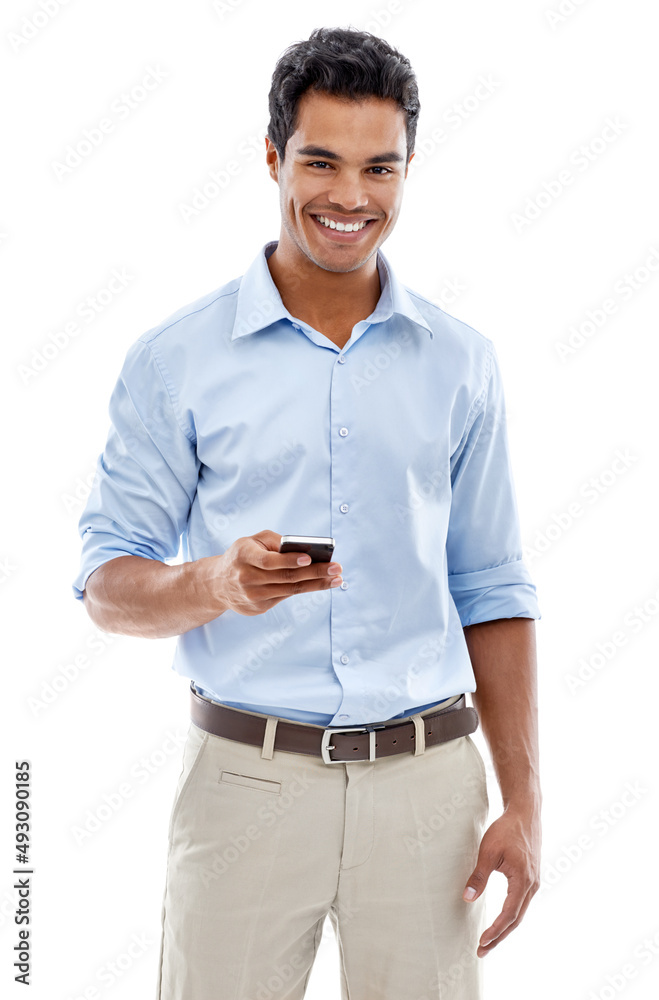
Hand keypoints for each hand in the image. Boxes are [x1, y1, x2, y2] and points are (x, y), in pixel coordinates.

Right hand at [212, 529, 342, 615]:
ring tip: (336, 578)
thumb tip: (304, 549)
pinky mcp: (259, 608)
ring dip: (317, 584)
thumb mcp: (253, 541)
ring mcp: (252, 596)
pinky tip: (322, 584)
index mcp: (244, 556)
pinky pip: (285, 597)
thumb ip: (276, 542)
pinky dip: (305, 589)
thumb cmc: (242, 555)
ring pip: (290, 590)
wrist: (217, 583)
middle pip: (286, 577)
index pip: (269, 560)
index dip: (289, 560)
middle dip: (315, 572)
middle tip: (336, 568)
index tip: (309, 558)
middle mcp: (246, 578)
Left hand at [462, 802, 540, 956]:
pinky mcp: (531, 878)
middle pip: (516, 920)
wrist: (525, 813)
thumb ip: (479, 876)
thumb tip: (467, 898)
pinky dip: (511, 917)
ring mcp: (534, 883)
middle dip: (499, 937)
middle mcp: (532, 885)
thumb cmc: (506, 830)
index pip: (509, 915)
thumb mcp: (489, 851)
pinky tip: (501, 922)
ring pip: (520, 913)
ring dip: (505, 929)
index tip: (481, 942)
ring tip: (489, 942)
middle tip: (482, 951)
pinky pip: (521, 904)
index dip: (495, 931)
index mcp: (523, 881)